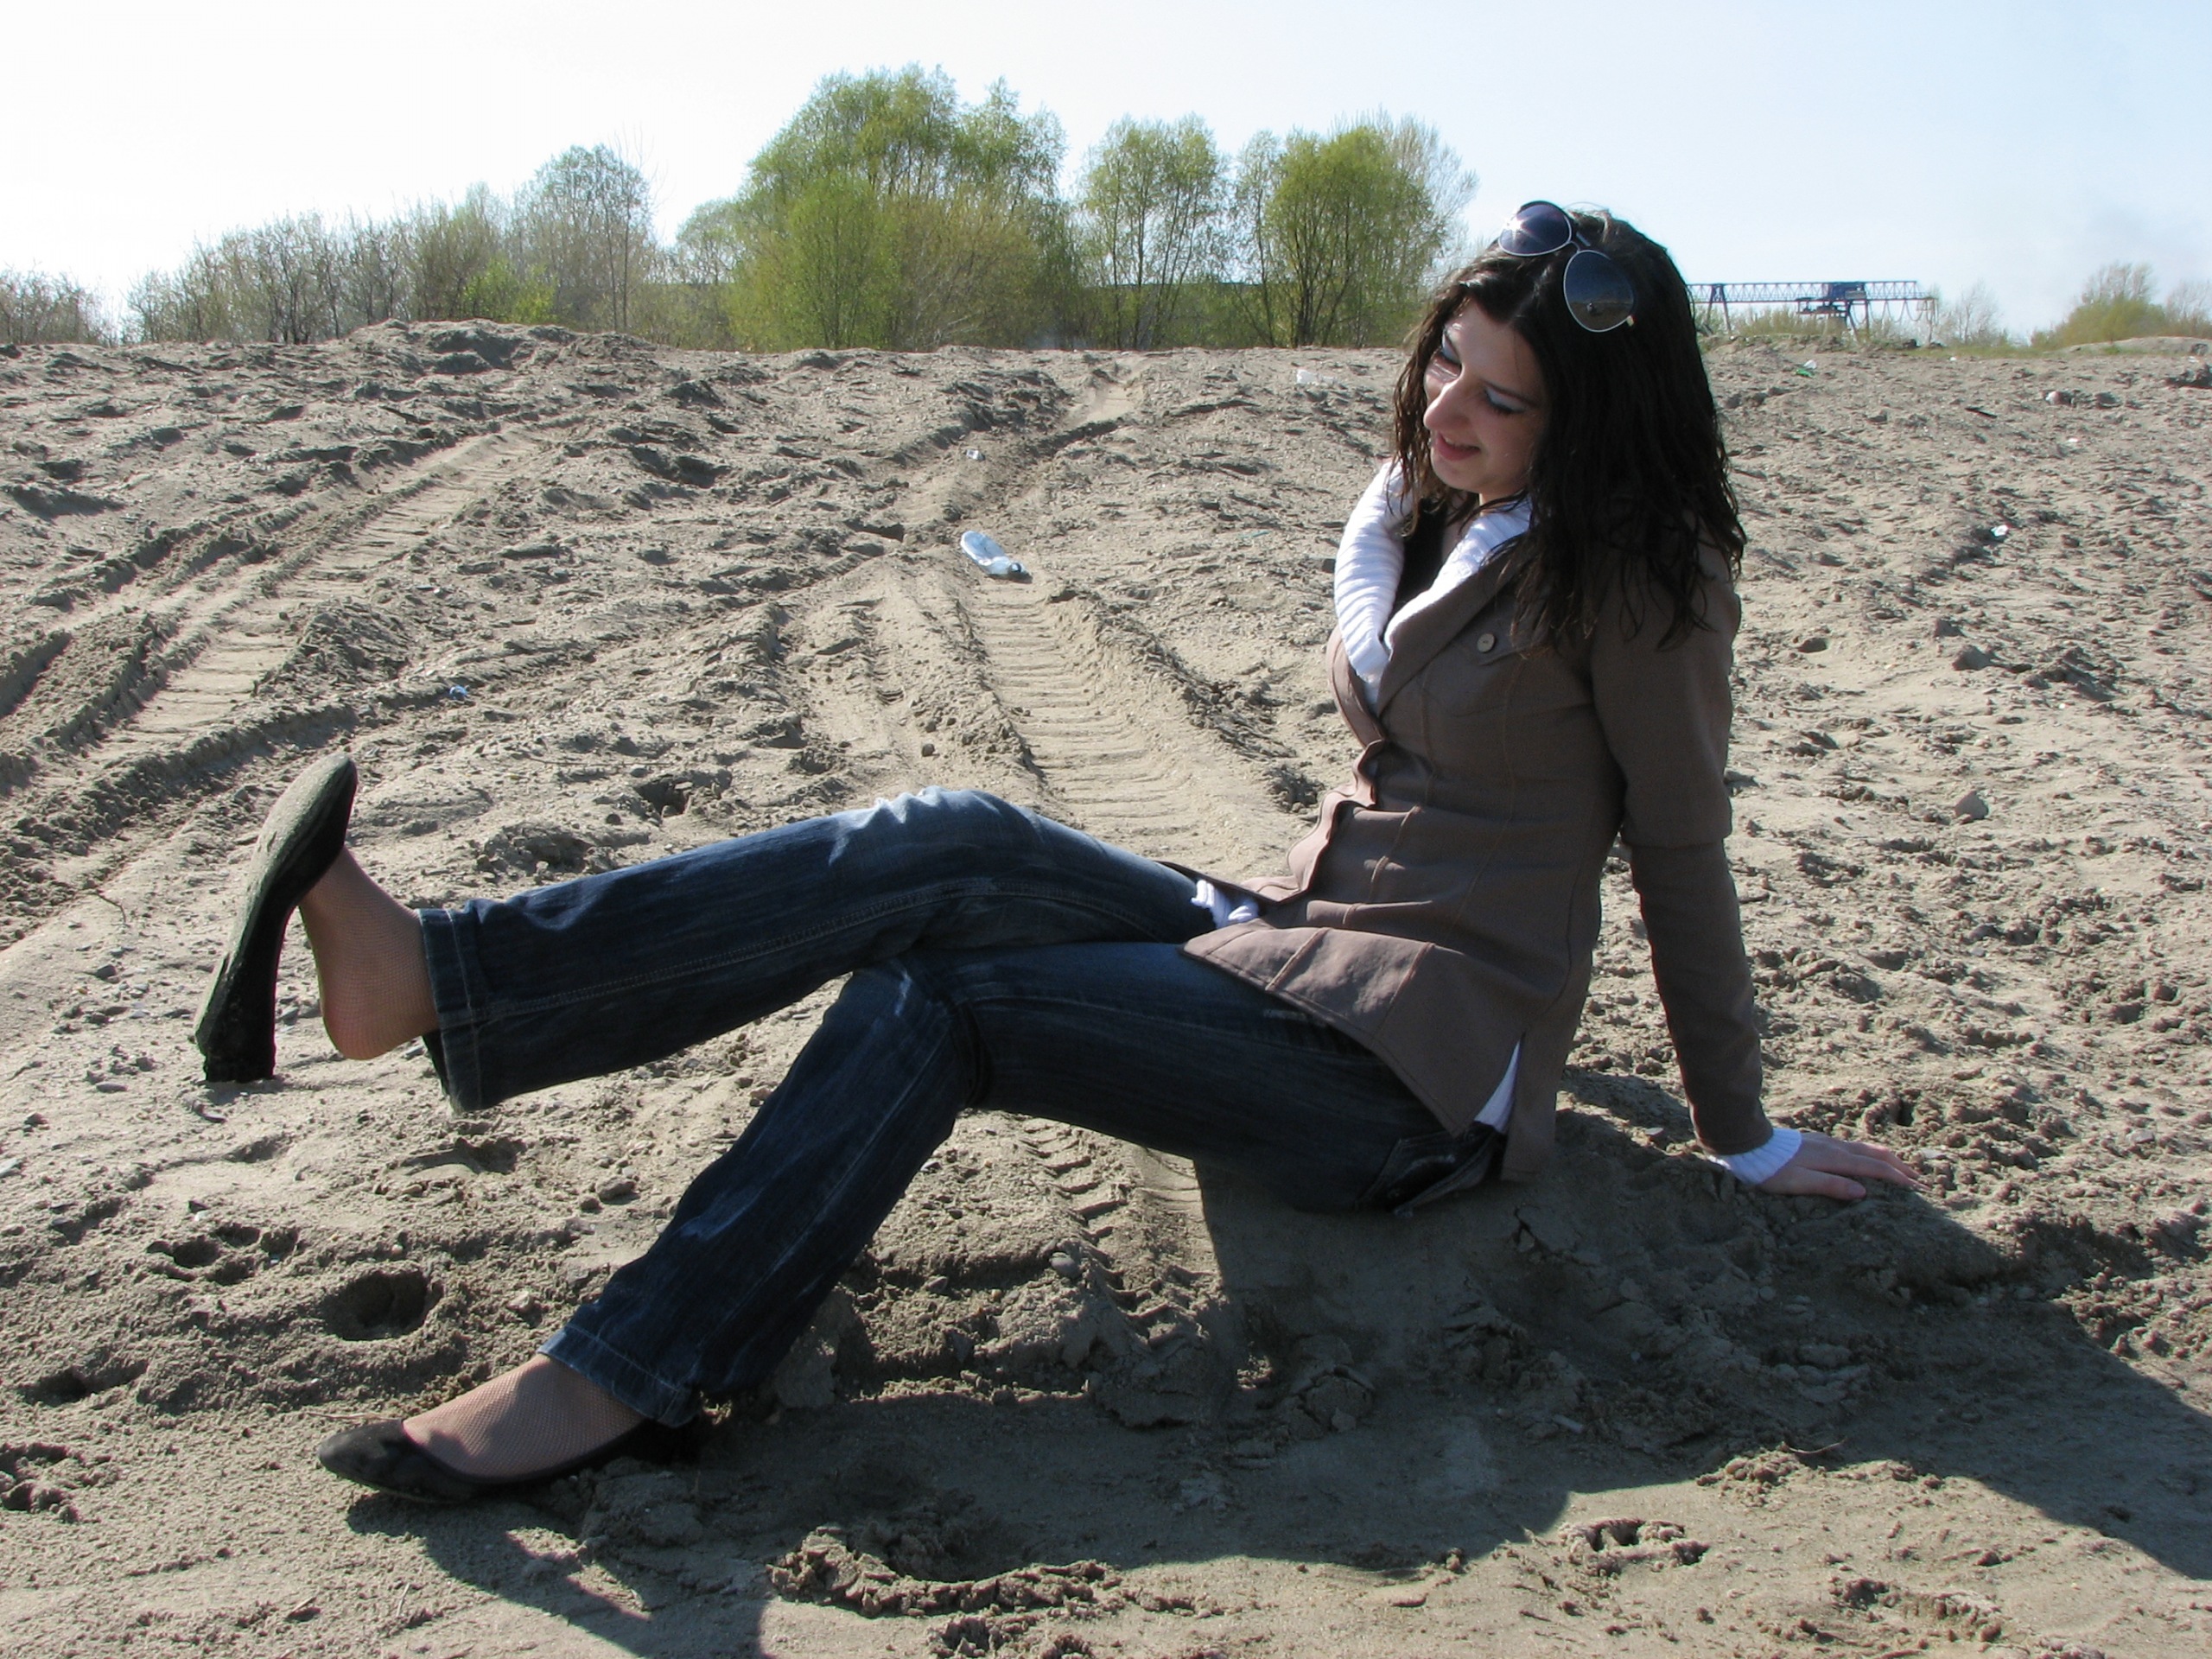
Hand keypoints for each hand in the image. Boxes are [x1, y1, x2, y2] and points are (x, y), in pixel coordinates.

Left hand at [1756, 1130, 1919, 1200]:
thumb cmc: (1772, 1169)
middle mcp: (1835, 1147)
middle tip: (1918, 1179)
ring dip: (1886, 1158)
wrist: (1749, 1144)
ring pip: (1865, 1148)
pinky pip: (1853, 1147)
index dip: (1897, 1178)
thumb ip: (1830, 1186)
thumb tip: (1863, 1192)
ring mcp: (1826, 1143)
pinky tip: (1867, 1159)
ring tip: (1901, 1168)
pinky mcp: (1817, 1143)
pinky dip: (1870, 1154)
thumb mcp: (1799, 1182)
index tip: (1917, 1188)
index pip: (1874, 1168)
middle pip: (1875, 1155)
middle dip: (1899, 1167)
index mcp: (1834, 1159)